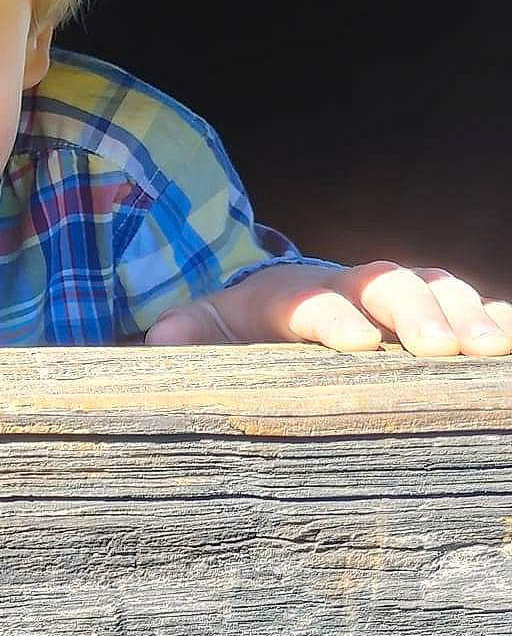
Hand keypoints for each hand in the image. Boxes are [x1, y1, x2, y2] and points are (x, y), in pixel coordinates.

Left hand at [145, 260, 511, 357]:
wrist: (273, 300)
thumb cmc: (238, 328)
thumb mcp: (204, 330)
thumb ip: (185, 336)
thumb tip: (158, 337)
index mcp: (287, 293)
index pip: (310, 301)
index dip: (334, 319)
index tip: (358, 344)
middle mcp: (348, 285)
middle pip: (386, 284)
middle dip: (414, 313)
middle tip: (441, 350)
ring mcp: (393, 296)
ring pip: (436, 290)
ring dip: (466, 315)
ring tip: (491, 350)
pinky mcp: (427, 311)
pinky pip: (469, 307)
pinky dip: (495, 318)